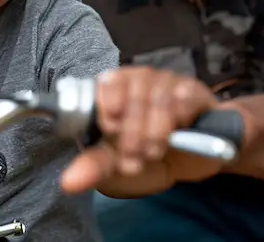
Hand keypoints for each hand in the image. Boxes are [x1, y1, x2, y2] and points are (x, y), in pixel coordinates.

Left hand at [60, 66, 221, 196]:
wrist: (185, 162)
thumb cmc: (142, 156)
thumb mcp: (115, 165)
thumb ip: (93, 167)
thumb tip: (68, 183)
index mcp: (113, 89)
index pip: (106, 83)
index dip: (108, 107)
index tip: (111, 130)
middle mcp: (139, 79)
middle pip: (133, 96)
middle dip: (132, 133)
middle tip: (133, 159)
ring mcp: (167, 82)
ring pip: (159, 97)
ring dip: (156, 130)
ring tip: (154, 152)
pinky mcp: (194, 91)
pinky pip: (187, 94)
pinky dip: (181, 113)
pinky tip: (179, 127)